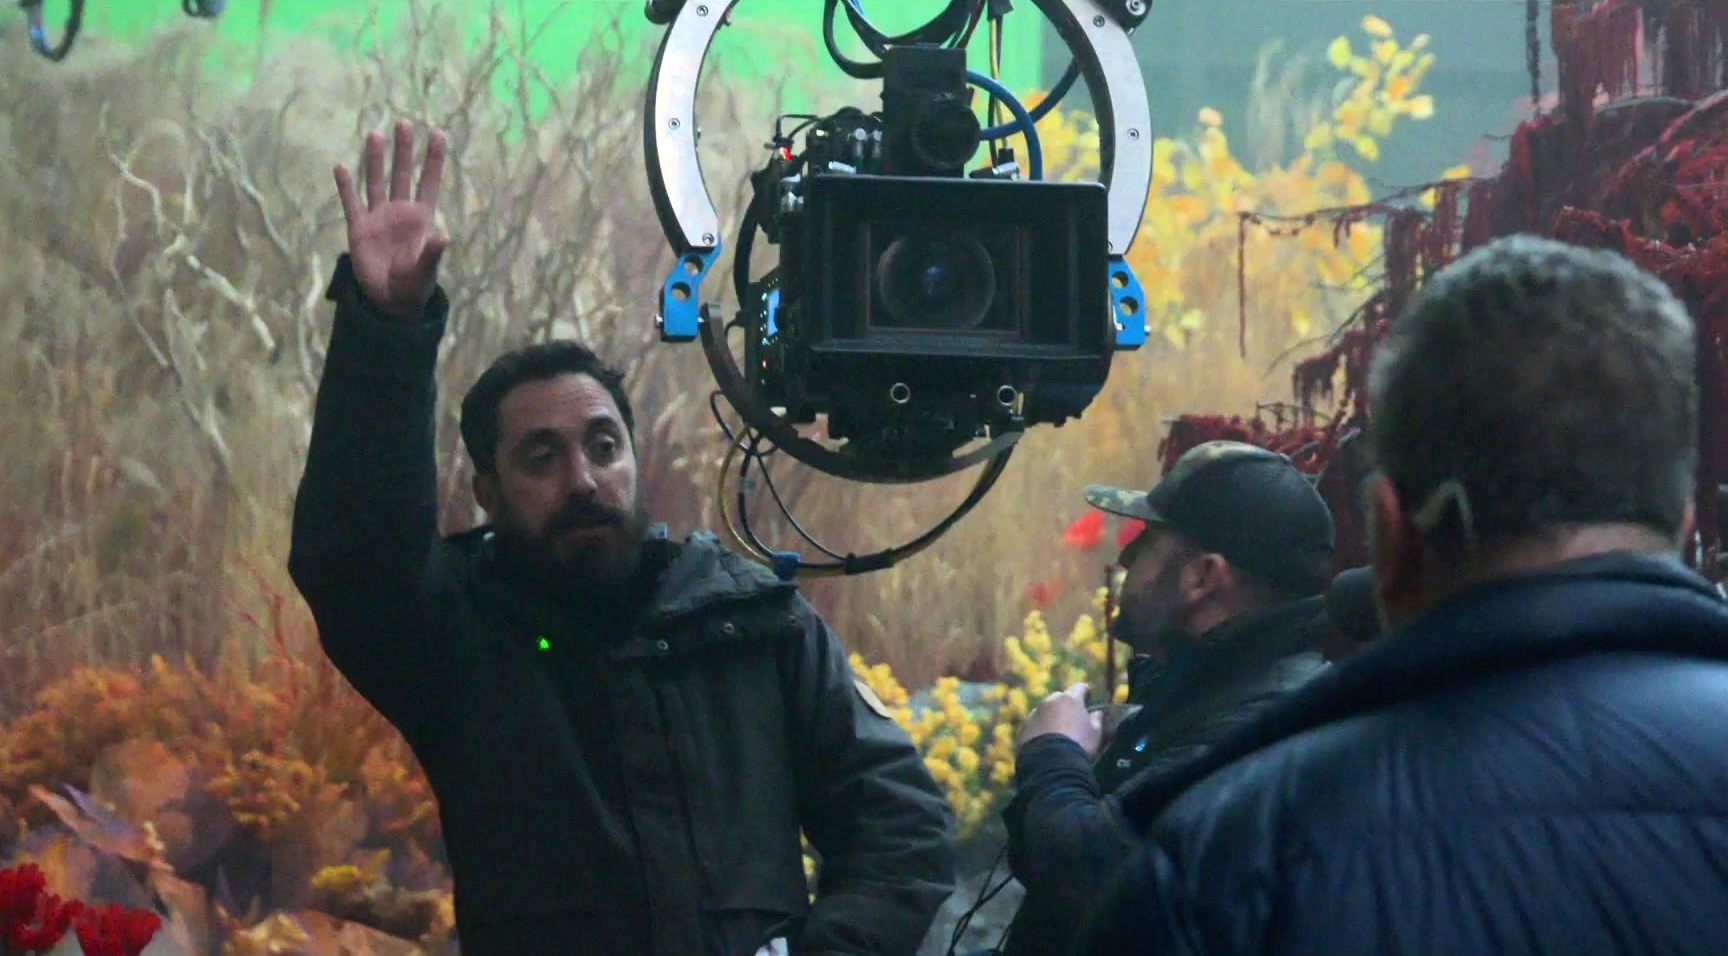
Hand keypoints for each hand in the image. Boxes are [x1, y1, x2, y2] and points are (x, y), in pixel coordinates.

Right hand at [334, 119, 448, 319]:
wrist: (389, 302)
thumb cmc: (414, 285)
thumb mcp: (426, 271)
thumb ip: (433, 254)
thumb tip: (444, 237)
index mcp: (422, 217)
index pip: (430, 181)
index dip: (433, 158)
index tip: (437, 131)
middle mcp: (400, 211)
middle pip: (403, 174)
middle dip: (403, 150)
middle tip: (403, 123)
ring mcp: (378, 217)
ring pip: (377, 181)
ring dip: (375, 159)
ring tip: (375, 134)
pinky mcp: (358, 228)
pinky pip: (351, 203)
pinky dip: (346, 186)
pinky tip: (341, 167)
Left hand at [1018, 683, 1102, 756]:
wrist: (1052, 764)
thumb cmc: (1080, 745)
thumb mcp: (1095, 733)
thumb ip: (1097, 719)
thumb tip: (1097, 713)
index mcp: (1070, 699)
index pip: (1080, 687)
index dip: (1086, 692)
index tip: (1089, 696)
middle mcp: (1050, 701)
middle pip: (1060, 698)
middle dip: (1066, 704)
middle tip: (1073, 718)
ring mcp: (1035, 714)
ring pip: (1045, 710)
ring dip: (1052, 716)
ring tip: (1058, 732)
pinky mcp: (1025, 729)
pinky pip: (1036, 725)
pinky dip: (1041, 729)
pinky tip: (1047, 741)